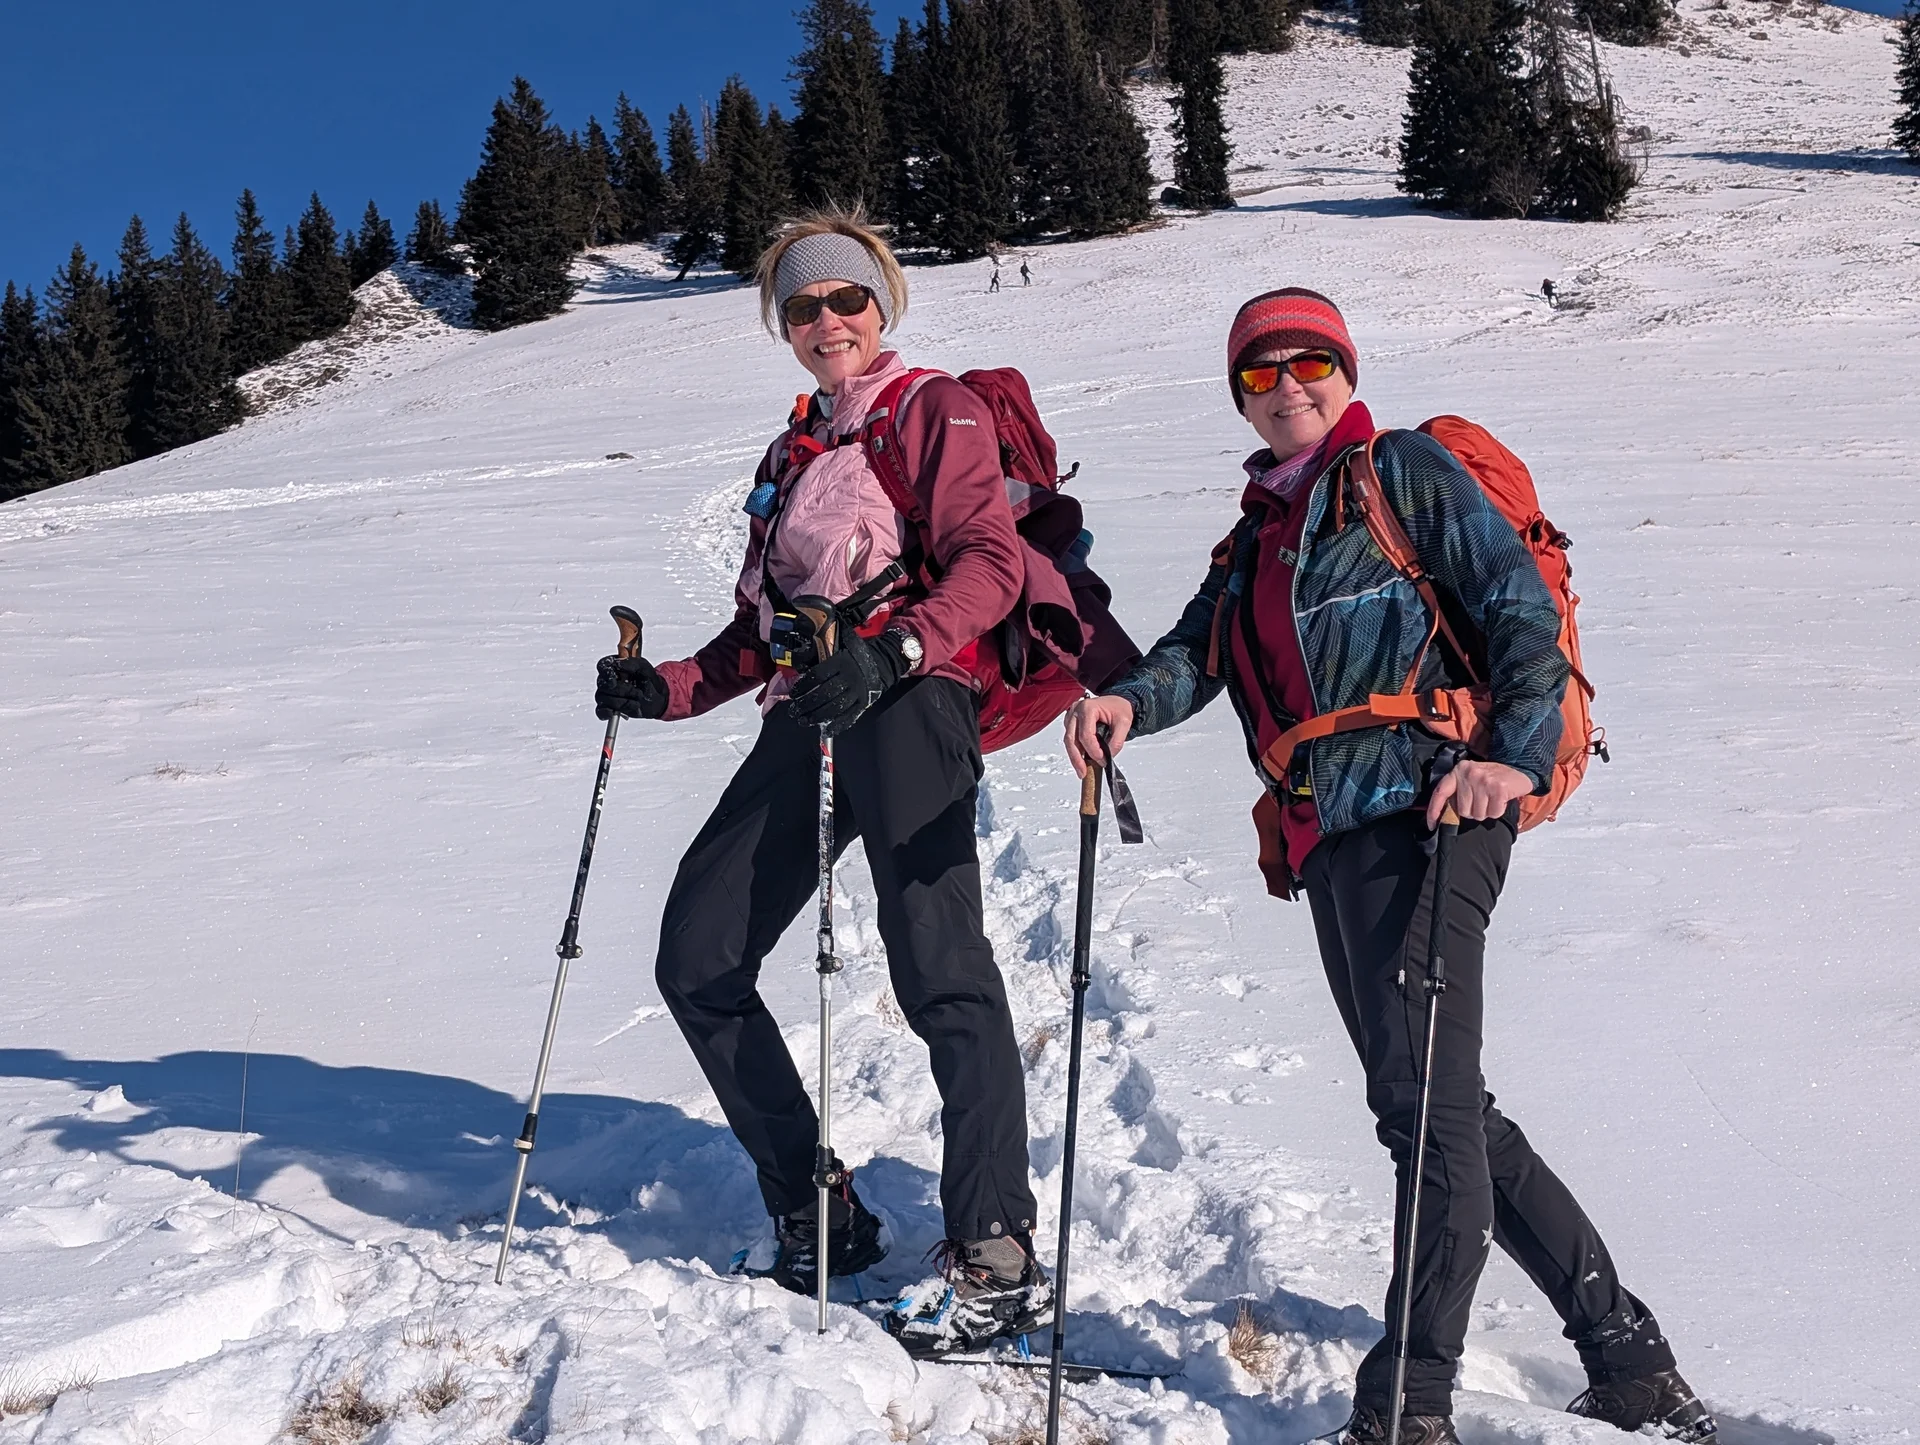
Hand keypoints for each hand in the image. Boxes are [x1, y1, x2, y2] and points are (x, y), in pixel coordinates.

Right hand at [595, 654, 667, 719]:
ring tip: (636, 702)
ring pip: (603, 698)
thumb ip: (631, 663)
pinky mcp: (608, 707)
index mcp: (614, 666)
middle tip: (637, 692)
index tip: (614, 681)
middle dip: (622, 690)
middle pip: (603, 685)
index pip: (602, 666)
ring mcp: (606, 694)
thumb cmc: (648, 679)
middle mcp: (607, 679)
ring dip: (622, 702)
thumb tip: (618, 663)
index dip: (606, 673)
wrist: (657, 696)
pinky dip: (606, 713)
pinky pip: (600, 711)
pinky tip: (613, 713)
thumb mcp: (643, 667)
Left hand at [788, 626, 907, 737]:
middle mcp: (849, 678)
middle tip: (795, 711)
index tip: (795, 692)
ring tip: (804, 720)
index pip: (819, 676)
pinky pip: (849, 716)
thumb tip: (803, 635)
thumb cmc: (858, 650)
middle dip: (807, 704)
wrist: (886, 659)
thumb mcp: (843, 640)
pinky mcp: (864, 702)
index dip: (804, 686)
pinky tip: (825, 729)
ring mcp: (857, 692)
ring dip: (817, 716)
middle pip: (824, 694)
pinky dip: (837, 724)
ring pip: (835, 707)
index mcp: (841, 662)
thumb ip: (825, 641)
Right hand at [1063, 694, 1132, 777]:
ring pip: (1068, 740)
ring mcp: (1071, 716)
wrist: (1116, 702)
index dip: (1093, 750)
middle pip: (1071, 739)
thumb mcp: (1124, 723)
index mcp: (1088, 707)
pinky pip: (1070, 739)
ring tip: (1082, 771)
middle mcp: (1076, 711)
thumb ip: (1117, 741)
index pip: (1085, 734)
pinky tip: (1081, 761)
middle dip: (1077, 758)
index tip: (1102, 760)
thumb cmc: (1119, 708)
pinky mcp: (1071, 723)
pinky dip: (1075, 751)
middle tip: (1083, 772)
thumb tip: (1108, 757)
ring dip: (1074, 757)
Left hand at [1426, 759, 1531, 828]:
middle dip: (1473, 811)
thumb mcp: (1471, 780)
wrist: (1520, 770)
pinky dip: (1498, 811)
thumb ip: (1458, 792)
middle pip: (1463, 810)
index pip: (1440, 792)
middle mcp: (1469, 773)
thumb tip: (1445, 814)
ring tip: (1492, 799)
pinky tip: (1501, 800)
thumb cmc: (1493, 778)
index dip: (1434, 810)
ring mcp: (1483, 780)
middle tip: (1484, 801)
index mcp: (1458, 770)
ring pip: (1478, 814)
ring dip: (1487, 812)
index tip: (1431, 825)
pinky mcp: (1498, 788)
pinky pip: (1493, 813)